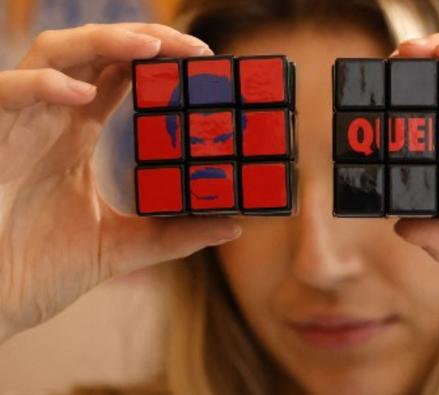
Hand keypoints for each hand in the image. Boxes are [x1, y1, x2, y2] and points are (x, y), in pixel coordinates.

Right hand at [0, 24, 240, 342]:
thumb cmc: (39, 270)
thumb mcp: (119, 247)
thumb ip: (173, 235)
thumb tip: (235, 227)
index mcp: (77, 134)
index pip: (120, 77)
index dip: (158, 60)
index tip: (204, 62)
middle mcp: (51, 119)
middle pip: (94, 52)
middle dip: (142, 40)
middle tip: (192, 48)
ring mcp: (18, 123)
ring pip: (53, 53)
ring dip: (100, 41)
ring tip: (149, 48)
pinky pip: (5, 91)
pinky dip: (40, 85)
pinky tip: (80, 95)